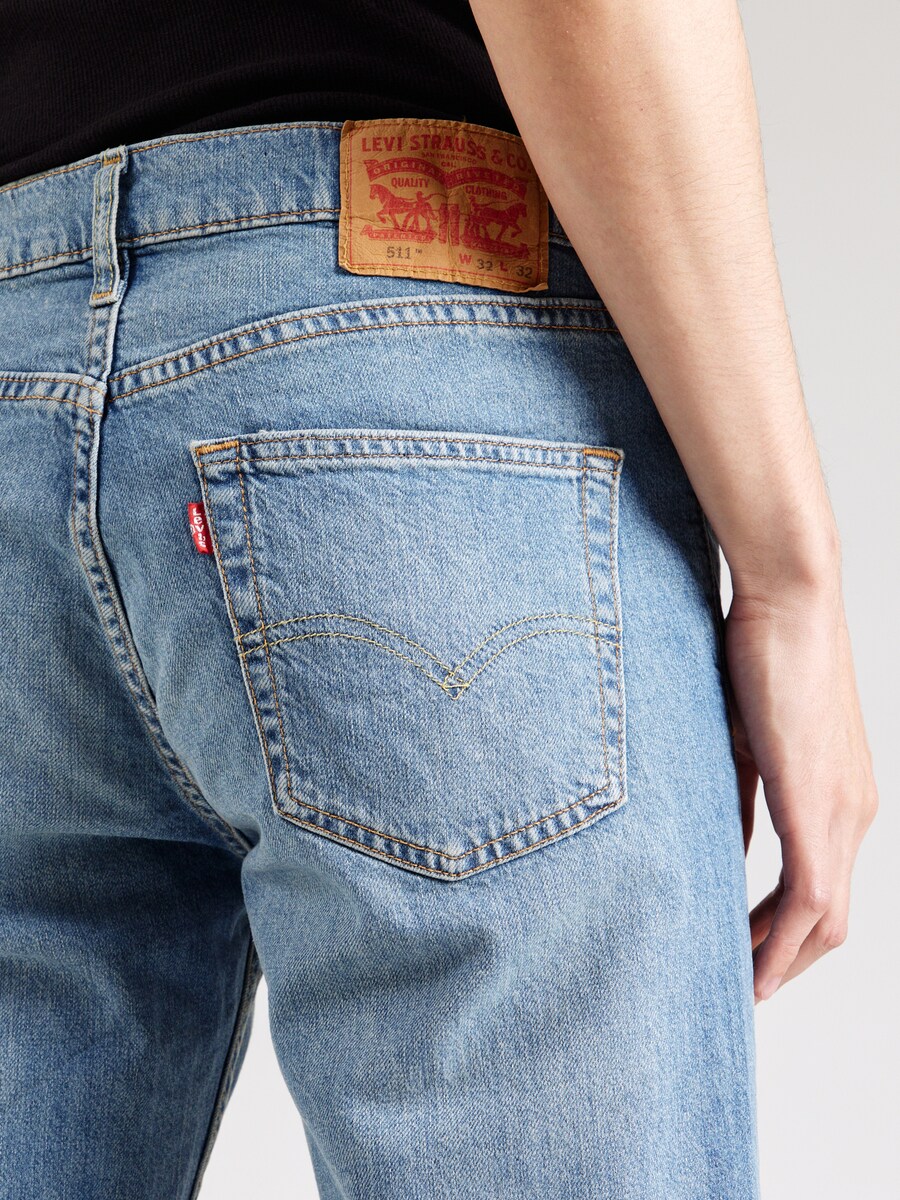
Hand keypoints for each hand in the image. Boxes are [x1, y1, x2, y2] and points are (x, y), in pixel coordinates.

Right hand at [724, 577, 877, 1001]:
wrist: (788, 599)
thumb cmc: (762, 655)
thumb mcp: (744, 744)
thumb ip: (740, 804)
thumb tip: (725, 853)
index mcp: (839, 795)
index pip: (822, 891)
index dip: (785, 933)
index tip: (744, 952)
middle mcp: (853, 812)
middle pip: (831, 920)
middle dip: (786, 959)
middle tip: (741, 983)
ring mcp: (843, 811)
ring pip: (826, 919)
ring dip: (783, 959)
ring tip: (741, 984)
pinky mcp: (819, 804)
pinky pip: (810, 896)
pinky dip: (781, 939)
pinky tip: (749, 961)